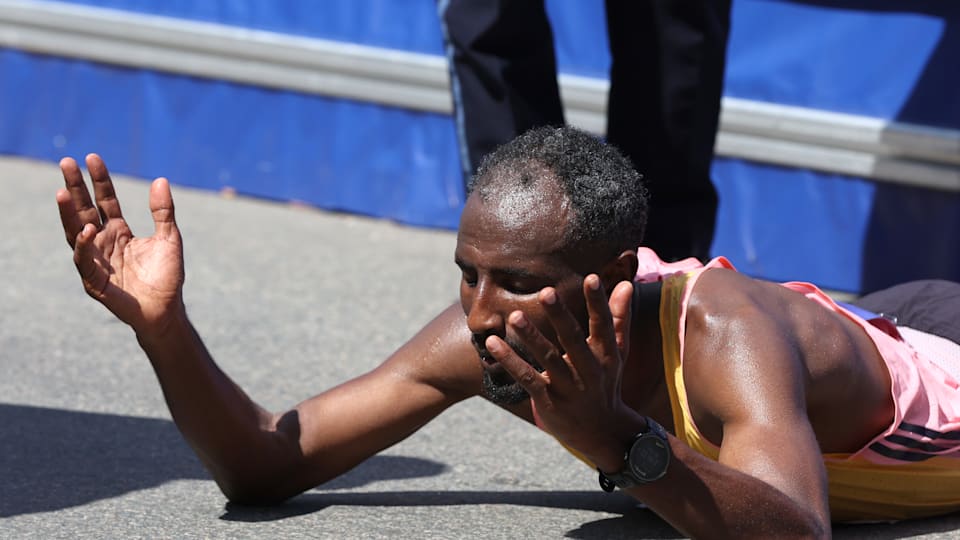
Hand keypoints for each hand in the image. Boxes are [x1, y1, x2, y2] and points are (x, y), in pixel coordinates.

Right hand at [56, 154, 184, 334]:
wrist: (167, 309)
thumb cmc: (167, 276)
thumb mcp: (170, 238)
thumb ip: (163, 211)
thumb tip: (161, 179)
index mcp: (119, 231)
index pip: (105, 200)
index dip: (99, 180)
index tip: (92, 157)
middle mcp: (103, 242)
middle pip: (85, 210)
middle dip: (75, 188)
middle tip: (66, 162)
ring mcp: (96, 261)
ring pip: (76, 232)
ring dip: (68, 214)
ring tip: (61, 192)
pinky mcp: (94, 281)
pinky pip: (85, 261)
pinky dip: (83, 245)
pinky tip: (86, 230)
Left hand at [485, 275, 644, 469]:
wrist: (602, 432)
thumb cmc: (606, 382)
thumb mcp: (617, 352)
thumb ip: (619, 318)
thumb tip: (626, 283)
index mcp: (606, 355)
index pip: (603, 325)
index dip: (598, 302)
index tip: (591, 278)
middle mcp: (588, 370)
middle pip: (573, 340)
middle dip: (561, 317)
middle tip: (547, 292)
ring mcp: (567, 387)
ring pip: (548, 359)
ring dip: (531, 337)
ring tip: (514, 316)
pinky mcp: (548, 400)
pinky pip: (526, 378)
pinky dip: (510, 361)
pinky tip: (493, 343)